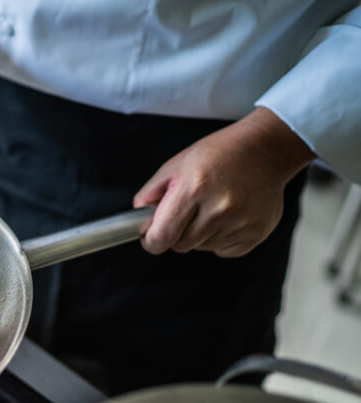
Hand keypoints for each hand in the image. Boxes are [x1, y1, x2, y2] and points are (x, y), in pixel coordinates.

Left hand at [134, 107, 315, 257]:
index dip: (151, 241)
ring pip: (202, 248)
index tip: (150, 237)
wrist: (265, 151)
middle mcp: (218, 208)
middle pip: (180, 246)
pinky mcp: (256, 232)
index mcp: (193, 189)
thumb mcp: (177, 164)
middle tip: (186, 212)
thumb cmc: (218, 155)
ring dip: (200, 235)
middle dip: (176, 234)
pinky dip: (221, 239)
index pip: (161, 237)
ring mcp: (240, 222)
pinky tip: (228, 216)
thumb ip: (151, 192)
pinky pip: (225, 251)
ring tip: (212, 208)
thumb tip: (137, 218)